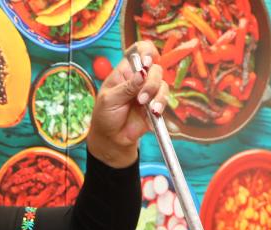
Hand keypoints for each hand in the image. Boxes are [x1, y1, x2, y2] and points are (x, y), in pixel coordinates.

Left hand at [86, 40, 168, 166]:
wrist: (111, 138)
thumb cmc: (106, 115)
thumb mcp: (110, 99)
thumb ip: (126, 87)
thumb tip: (142, 73)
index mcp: (126, 70)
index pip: (140, 51)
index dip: (147, 52)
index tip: (146, 63)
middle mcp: (141, 78)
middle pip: (156, 68)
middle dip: (151, 82)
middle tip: (141, 98)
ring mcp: (150, 92)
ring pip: (163, 85)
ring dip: (158, 96)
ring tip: (149, 108)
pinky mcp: (156, 106)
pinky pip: (165, 101)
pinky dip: (161, 106)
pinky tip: (154, 114)